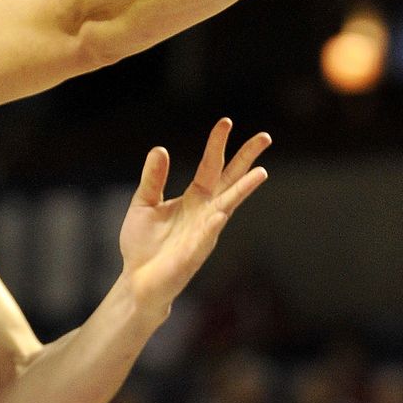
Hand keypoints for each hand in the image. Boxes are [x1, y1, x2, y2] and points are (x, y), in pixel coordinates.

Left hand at [119, 118, 269, 320]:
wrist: (137, 281)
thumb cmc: (143, 245)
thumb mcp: (143, 204)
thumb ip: (153, 179)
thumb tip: (160, 149)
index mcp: (194, 198)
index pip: (211, 166)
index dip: (218, 145)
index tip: (226, 122)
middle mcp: (205, 212)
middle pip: (231, 180)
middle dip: (246, 159)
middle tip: (265, 137)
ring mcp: (203, 233)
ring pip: (227, 207)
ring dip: (243, 190)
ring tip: (261, 173)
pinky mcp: (194, 254)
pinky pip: (205, 237)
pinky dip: (212, 225)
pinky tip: (220, 214)